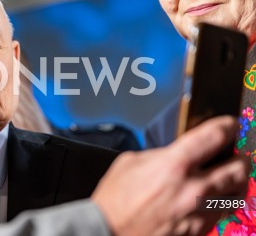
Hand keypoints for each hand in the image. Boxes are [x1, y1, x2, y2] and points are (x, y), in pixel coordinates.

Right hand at [92, 116, 248, 235]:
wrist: (110, 230)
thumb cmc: (116, 198)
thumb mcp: (131, 161)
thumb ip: (160, 154)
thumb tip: (175, 152)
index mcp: (174, 164)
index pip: (215, 136)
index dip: (227, 126)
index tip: (229, 125)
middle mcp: (192, 188)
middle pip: (239, 168)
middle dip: (240, 157)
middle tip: (234, 154)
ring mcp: (198, 211)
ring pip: (237, 193)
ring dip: (235, 182)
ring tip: (228, 177)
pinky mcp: (198, 229)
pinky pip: (221, 213)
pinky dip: (220, 202)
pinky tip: (210, 198)